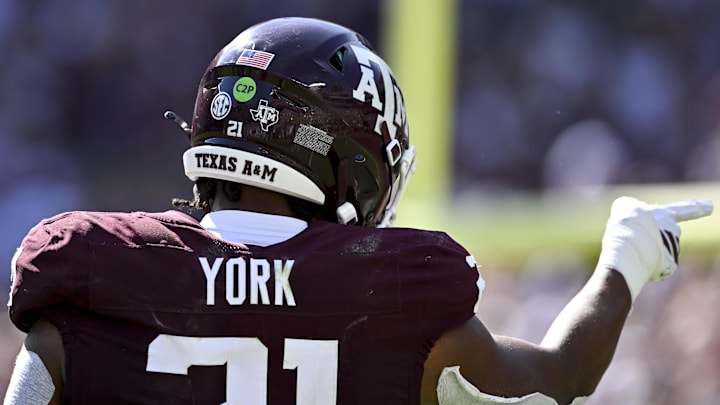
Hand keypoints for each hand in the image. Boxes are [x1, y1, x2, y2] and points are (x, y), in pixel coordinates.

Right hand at [597, 196, 712, 300]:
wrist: (629, 246)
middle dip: (655, 237)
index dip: (696, 207)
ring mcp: (672, 250)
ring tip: (630, 249)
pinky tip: (635, 260)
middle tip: (637, 237)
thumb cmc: (627, 223)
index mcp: (666, 215)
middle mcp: (673, 232)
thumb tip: (633, 221)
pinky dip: (645, 264)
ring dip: (645, 251)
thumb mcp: (624, 207)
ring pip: (658, 251)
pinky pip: (655, 265)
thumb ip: (632, 210)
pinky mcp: (668, 267)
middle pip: (665, 234)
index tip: (710, 207)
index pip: (684, 210)